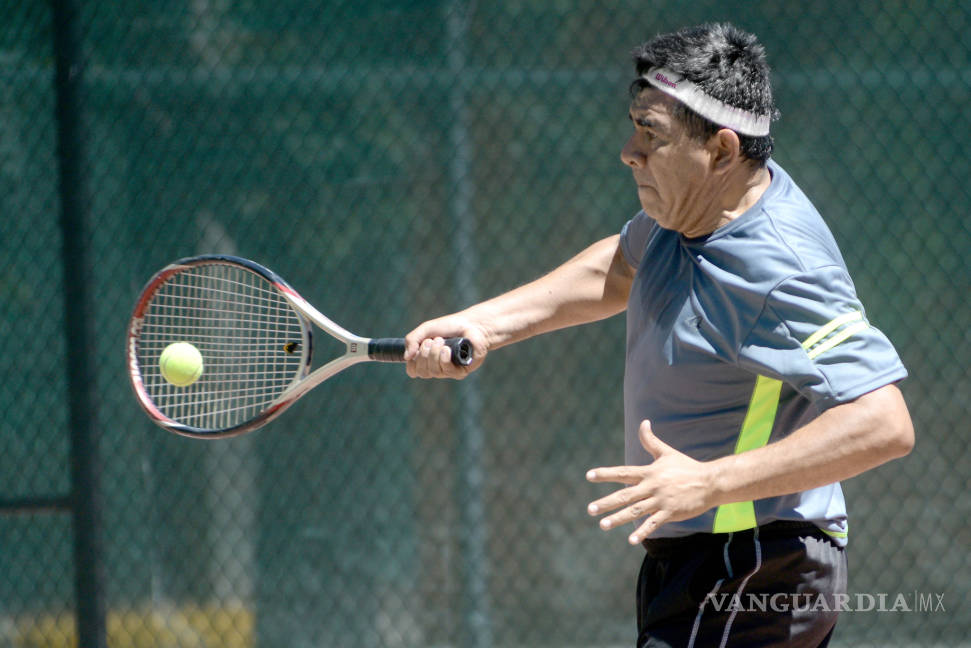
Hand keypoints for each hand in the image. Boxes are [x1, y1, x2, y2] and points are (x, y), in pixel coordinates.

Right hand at [403, 314, 488, 378]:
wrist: (471, 324)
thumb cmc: (449, 327)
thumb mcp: (426, 329)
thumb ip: (412, 340)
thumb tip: (406, 357)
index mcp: (426, 360)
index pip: (413, 371)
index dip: (412, 362)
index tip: (418, 347)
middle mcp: (436, 367)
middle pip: (422, 372)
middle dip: (424, 354)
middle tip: (431, 341)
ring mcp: (448, 371)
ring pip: (434, 372)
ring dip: (434, 354)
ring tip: (441, 341)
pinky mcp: (461, 371)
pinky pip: (447, 371)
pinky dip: (444, 359)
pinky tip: (447, 350)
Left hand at [586, 420, 717, 544]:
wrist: (710, 482)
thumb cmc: (687, 467)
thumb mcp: (667, 453)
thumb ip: (651, 441)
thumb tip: (643, 422)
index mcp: (649, 472)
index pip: (623, 472)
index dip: (606, 473)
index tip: (589, 475)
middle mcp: (652, 486)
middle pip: (625, 495)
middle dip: (606, 503)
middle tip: (590, 509)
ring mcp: (661, 500)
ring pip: (635, 511)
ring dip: (618, 518)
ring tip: (603, 525)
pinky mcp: (671, 512)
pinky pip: (653, 523)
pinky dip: (642, 532)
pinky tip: (630, 540)